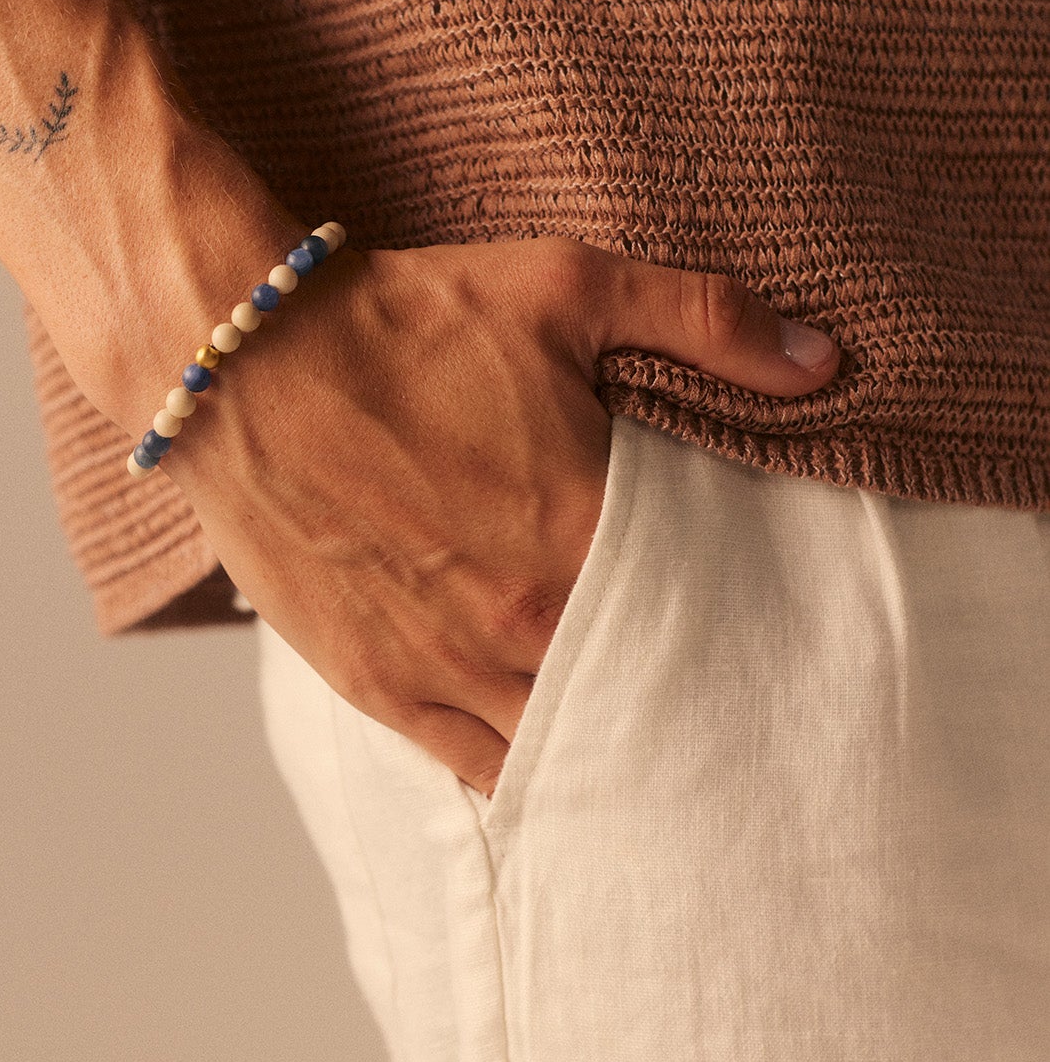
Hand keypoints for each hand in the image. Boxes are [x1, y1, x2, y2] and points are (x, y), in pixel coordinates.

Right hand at [162, 237, 840, 796]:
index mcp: (580, 533)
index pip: (705, 620)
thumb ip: (702, 320)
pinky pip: (472, 766)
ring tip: (649, 746)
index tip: (773, 644)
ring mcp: (441, 665)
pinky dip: (524, 774)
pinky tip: (560, 772)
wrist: (240, 358)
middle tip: (726, 708)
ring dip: (607, 745)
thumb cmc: (400, 318)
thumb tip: (820, 361)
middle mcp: (519, 622)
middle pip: (639, 697)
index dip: (743, 632)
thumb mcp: (562, 286)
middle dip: (682, 701)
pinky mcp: (373, 684)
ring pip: (560, 746)